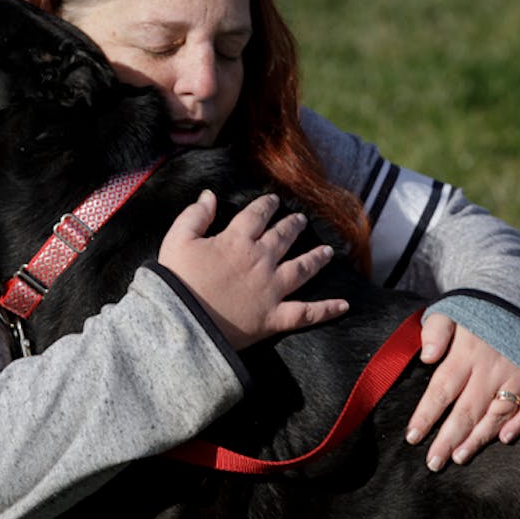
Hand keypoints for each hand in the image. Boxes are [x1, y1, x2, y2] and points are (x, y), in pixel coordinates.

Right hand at [158, 191, 348, 349]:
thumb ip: (195, 215)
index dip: (266, 205)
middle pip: (283, 237)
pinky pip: (307, 313)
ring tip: (327, 251)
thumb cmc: (175, 281)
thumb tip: (209, 195)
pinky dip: (327, 309)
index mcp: (236, 241)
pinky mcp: (274, 317)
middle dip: (293, 225)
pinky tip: (344, 304)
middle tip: (301, 220)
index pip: (257, 215)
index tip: (273, 200)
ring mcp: (271, 289)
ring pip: (302, 269)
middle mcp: (260, 260)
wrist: (181, 323)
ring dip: (316, 258)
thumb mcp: (177, 240)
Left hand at [404, 313, 519, 470]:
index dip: (426, 415)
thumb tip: (427, 356)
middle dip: (448, 439)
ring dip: (479, 437)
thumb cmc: (478, 308)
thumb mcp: (451, 309)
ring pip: (497, 413)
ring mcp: (518, 373)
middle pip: (467, 409)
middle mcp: (492, 367)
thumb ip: (436, 330)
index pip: (442, 390)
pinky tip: (505, 439)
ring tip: (459, 457)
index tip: (412, 438)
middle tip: (433, 464)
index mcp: (466, 352)